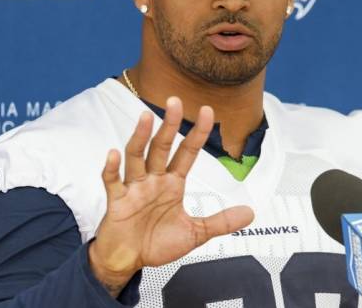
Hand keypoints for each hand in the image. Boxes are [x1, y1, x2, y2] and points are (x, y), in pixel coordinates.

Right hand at [89, 98, 253, 296]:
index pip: (187, 152)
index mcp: (172, 183)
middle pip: (161, 146)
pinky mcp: (116, 202)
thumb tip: (250, 213)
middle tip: (175, 100)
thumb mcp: (195, 233)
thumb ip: (221, 222)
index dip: (198, 133)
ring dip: (140, 137)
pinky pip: (112, 181)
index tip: (209, 111)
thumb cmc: (156, 243)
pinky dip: (111, 168)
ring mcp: (134, 188)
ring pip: (136, 157)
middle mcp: (153, 180)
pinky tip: (113, 154)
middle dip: (169, 124)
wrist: (127, 261)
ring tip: (146, 117)